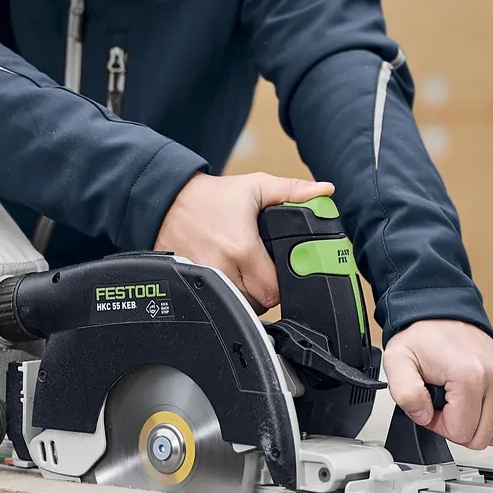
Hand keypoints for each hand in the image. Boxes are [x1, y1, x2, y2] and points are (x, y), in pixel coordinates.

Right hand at [155, 171, 333, 311]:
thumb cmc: (212, 197)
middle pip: (258, 303)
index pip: (273, 290)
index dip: (283, 285)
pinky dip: (227, 295)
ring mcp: (204, 279)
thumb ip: (292, 190)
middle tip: (265, 273)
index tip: (282, 273)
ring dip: (248, 296)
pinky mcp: (191, 284)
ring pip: (239, 306)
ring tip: (246, 274)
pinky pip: (217, 304)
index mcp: (242, 248)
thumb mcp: (255, 186)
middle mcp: (222, 268)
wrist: (168, 201)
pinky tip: (228, 277)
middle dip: (266, 292)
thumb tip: (324, 190)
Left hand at [382, 320, 492, 449]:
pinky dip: (485, 412)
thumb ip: (406, 395)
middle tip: (442, 402)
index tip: (430, 404)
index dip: (439, 425)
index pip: (461, 433)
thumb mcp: (397, 362)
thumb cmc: (420, 337)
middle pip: (482, 437)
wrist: (439, 311)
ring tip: (455, 398)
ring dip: (473, 421)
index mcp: (471, 376)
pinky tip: (469, 393)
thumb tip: (426, 417)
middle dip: (457, 426)